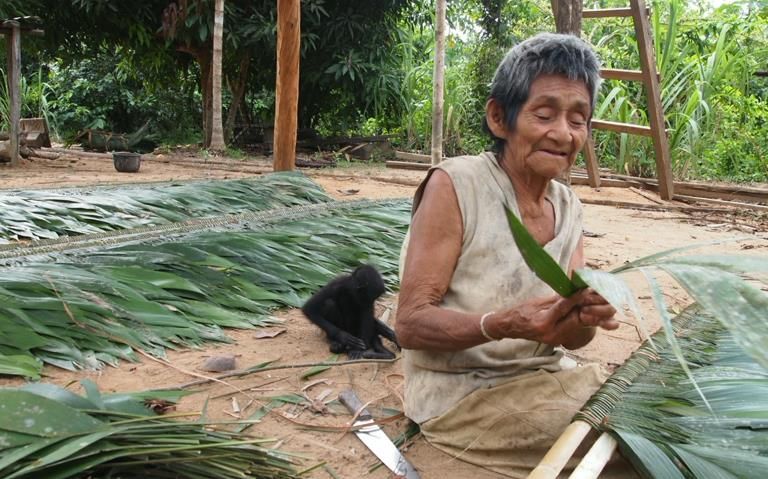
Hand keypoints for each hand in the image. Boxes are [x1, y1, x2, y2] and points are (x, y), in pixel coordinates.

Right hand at [487, 289, 617, 345]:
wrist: (509, 327)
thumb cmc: (520, 311)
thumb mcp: (538, 302)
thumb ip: (558, 299)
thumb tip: (576, 292)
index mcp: (543, 322)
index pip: (564, 307)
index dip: (577, 297)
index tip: (588, 289)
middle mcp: (551, 334)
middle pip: (577, 320)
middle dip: (592, 310)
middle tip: (607, 302)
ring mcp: (555, 339)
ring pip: (578, 326)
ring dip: (594, 317)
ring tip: (608, 310)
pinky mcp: (558, 340)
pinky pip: (574, 329)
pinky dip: (584, 321)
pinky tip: (595, 317)